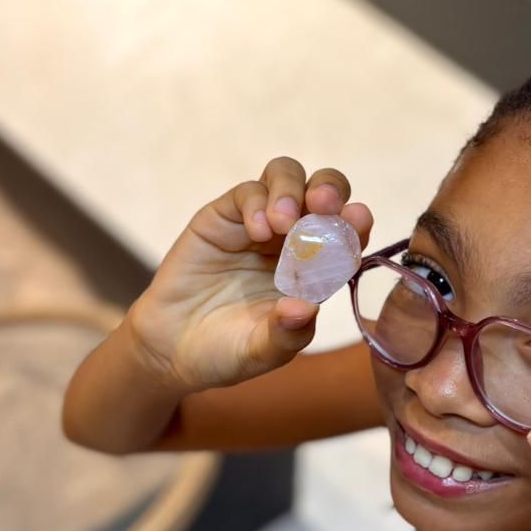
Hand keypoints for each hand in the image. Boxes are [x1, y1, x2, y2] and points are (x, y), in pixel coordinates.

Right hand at [127, 157, 372, 391]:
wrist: (172, 349)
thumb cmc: (226, 351)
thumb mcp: (262, 353)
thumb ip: (287, 334)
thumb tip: (306, 308)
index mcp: (314, 271)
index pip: (346, 235)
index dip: (355, 224)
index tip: (358, 220)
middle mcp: (292, 240)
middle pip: (323, 191)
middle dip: (330, 190)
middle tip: (324, 205)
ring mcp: (258, 225)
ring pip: (286, 177)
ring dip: (292, 190)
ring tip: (284, 221)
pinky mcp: (223, 217)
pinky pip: (247, 193)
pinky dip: (257, 204)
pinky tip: (256, 232)